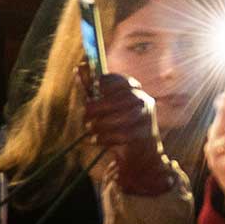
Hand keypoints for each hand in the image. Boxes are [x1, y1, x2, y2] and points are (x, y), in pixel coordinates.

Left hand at [82, 70, 177, 197]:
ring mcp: (145, 119)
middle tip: (86, 118)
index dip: (103, 85)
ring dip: (98, 126)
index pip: (120, 81)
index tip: (92, 95)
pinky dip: (103, 139)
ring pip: (114, 119)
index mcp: (136, 91)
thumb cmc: (120, 126)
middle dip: (95, 110)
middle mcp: (144, 101)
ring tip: (92, 130)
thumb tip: (79, 67)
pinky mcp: (142, 136)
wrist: (141, 156)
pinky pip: (117, 135)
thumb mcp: (105, 106)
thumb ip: (92, 87)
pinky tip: (98, 141)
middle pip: (114, 100)